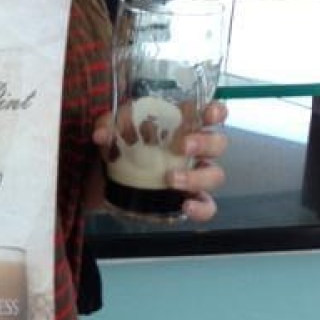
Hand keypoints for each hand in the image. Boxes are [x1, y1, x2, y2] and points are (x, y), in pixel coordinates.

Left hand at [91, 99, 228, 221]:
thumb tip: (101, 134)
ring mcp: (194, 176)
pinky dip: (201, 207)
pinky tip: (186, 205)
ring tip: (171, 179)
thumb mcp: (112, 130)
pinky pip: (207, 206)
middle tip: (181, 147)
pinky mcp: (187, 199)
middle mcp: (195, 150)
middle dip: (204, 143)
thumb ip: (107, 126)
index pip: (211, 114)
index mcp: (182, 125)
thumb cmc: (121, 145)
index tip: (208, 114)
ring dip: (197, 176)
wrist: (106, 179)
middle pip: (218, 143)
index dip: (215, 112)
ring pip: (215, 175)